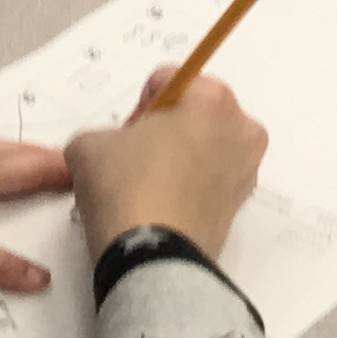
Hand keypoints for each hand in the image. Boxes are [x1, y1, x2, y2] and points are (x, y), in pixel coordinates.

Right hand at [68, 69, 269, 260]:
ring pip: (204, 147)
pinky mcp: (242, 202)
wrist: (151, 256)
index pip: (168, 81)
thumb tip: (115, 148)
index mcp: (212, 98)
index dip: (139, 106)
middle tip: (134, 160)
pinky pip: (211, 179)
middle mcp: (241, 126)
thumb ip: (104, 132)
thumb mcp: (88, 145)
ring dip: (178, 158)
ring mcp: (248, 167)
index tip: (126, 134)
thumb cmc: (124, 187)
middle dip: (164, 130)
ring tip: (146, 187)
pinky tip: (162, 205)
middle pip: (194, 113)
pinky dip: (190, 185)